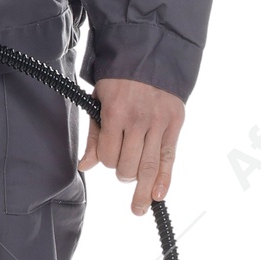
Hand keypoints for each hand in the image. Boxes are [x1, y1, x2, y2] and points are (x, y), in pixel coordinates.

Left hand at [80, 78, 185, 216]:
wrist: (150, 55)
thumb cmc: (119, 82)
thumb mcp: (99, 103)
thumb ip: (95, 136)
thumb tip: (85, 167)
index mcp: (116, 114)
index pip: (109, 156)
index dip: (107, 162)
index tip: (109, 157)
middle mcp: (138, 121)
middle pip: (128, 166)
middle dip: (123, 175)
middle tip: (123, 171)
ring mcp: (159, 123)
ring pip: (149, 167)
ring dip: (142, 189)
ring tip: (138, 204)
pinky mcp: (175, 124)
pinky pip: (169, 158)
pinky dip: (165, 180)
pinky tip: (159, 196)